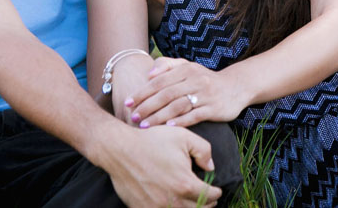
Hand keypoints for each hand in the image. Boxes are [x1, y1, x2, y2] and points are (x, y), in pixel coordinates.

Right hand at [103, 123, 221, 207]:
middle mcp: (173, 201)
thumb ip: (203, 150)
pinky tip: (173, 203)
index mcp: (185, 184)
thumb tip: (210, 167)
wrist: (120, 150)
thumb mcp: (183, 136)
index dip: (217, 192)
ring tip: (193, 202)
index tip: (217, 189)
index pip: (210, 196)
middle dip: (207, 203)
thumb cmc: (152, 141)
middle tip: (208, 198)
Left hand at [126, 57, 246, 127]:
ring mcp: (205, 95)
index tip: (127, 102)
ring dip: (159, 116)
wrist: (235, 87)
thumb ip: (167, 65)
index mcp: (186, 69)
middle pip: (166, 94)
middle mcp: (195, 80)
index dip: (142, 91)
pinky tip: (168, 127)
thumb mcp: (188, 67)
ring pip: (178, 106)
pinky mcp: (214, 108)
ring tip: (144, 125)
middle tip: (132, 116)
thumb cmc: (205, 79)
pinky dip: (181, 121)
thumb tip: (149, 73)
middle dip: (147, 106)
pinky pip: (195, 116)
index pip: (159, 81)